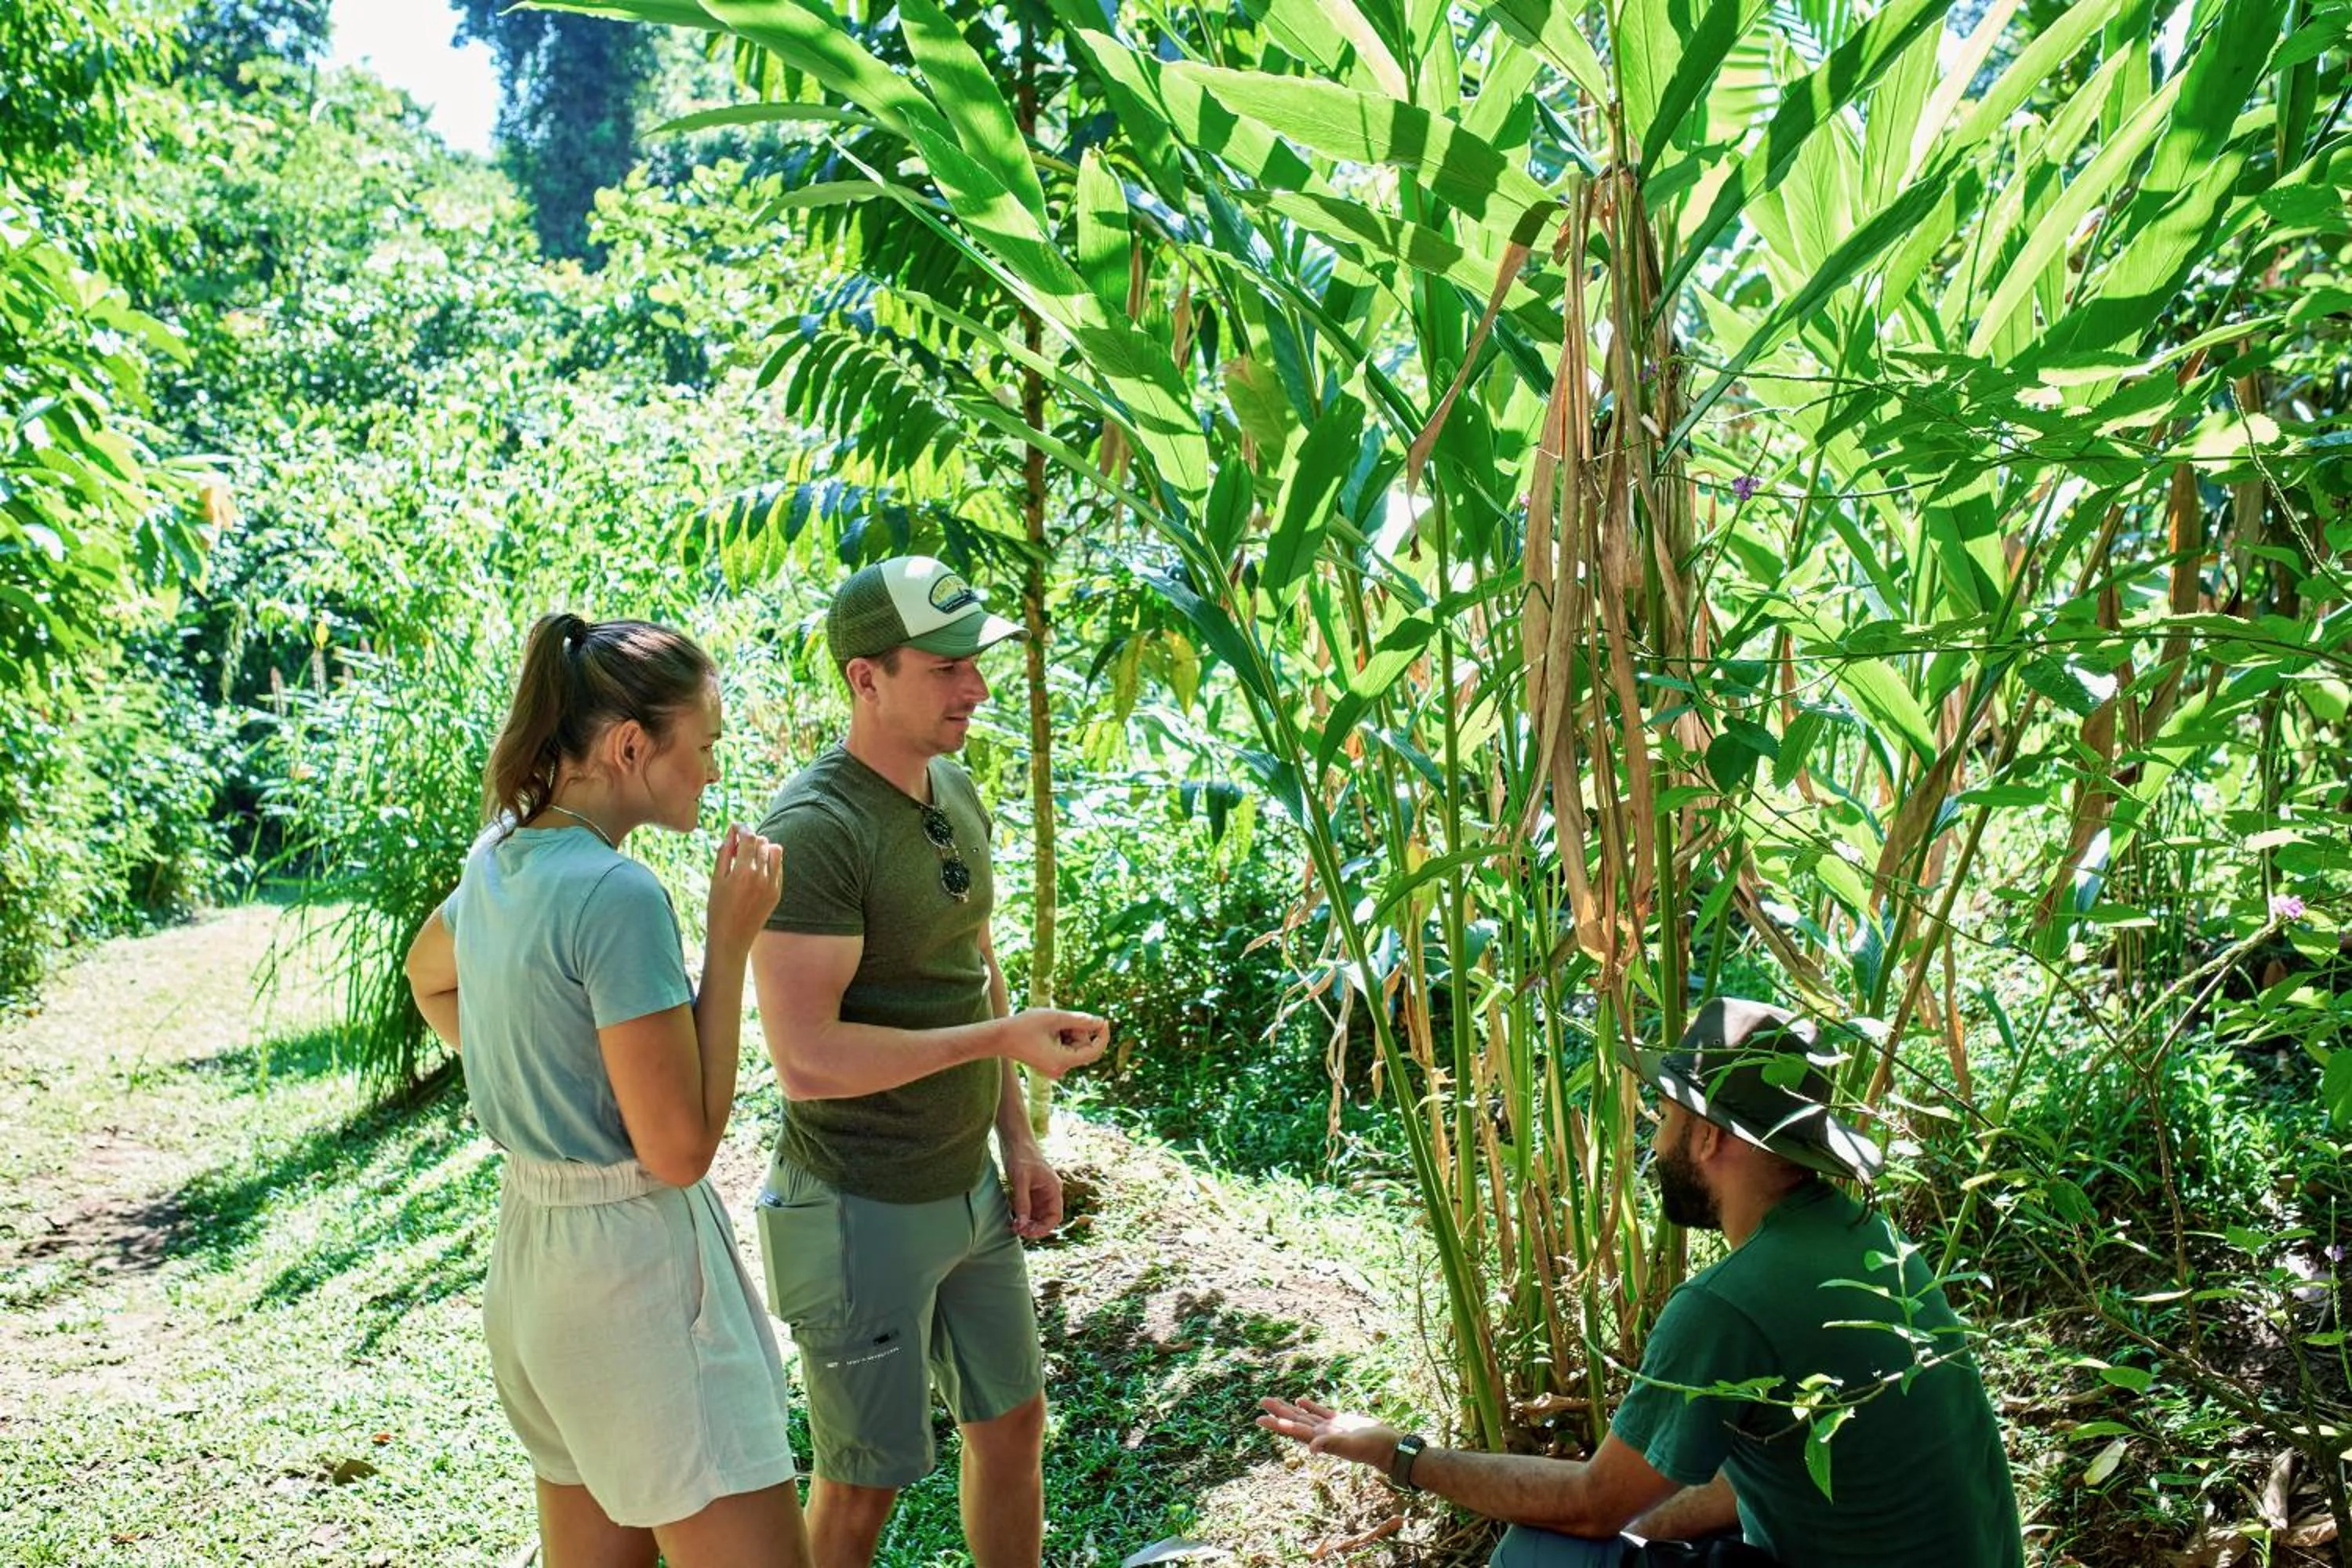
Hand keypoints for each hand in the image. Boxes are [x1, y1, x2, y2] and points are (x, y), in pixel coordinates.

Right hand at [706, 824, 782, 953]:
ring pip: (775, 851)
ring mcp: (772, 884)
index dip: (742, 828)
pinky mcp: (777, 892)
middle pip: (762, 842)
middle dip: (750, 839)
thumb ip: (724, 853)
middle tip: (737, 846)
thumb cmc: (718, 909)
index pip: (748, 837)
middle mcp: (761, 876)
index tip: (735, 826)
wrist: (732, 938)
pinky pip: (778, 867)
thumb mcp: (716, 879)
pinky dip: (769, 862)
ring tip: (748, 857)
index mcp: (743, 871)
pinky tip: (755, 871)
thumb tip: (731, 833)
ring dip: (762, 848)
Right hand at [998, 1008, 1108, 1077]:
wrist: (1000, 1038)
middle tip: (1062, 1019)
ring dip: (1070, 1032)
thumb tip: (1100, 1021)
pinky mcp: (1051, 1064)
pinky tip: (1049, 1031)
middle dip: (1079, 1031)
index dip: (1102, 1035)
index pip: (1093, 1052)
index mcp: (1062, 1061)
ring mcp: (1056, 1069)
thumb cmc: (1024, 1026)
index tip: (1104, 1020)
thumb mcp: (1054, 1017)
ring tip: (1052, 1025)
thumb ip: (1080, 1020)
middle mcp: (1060, 1070)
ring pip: (1076, 1047)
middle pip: (1084, 1048)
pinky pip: (1067, 1049)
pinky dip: (1064, 1037)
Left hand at [1002, 1142, 1063, 1237]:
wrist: (1014, 1141)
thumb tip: (1022, 1224)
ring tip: (1014, 1227)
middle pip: (1046, 1218)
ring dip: (1028, 1224)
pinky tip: (1013, 1220)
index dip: (1044, 1228)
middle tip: (1019, 1231)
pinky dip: (1022, 1217)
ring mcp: (1039, 1193)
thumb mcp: (1020, 1180)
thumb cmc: (1021, 1156)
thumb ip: (1022, 1202)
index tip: (1030, 1233)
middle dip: (1035, 1227)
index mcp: (1053, 1189)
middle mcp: (1049, 1193)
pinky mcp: (1029, 1192)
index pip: (1055, 1216)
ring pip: (1037, 1216)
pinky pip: (1029, 1210)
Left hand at [1255, 1397, 1402, 1470]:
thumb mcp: (1351, 1446)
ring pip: (1305, 1416)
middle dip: (1278, 1412)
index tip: (1259, 1419)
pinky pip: (1321, 1412)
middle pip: (1295, 1421)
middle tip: (1262, 1401)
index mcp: (1321, 1440)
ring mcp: (1331, 1428)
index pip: (1293, 1430)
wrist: (1390, 1447)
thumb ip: (1331, 1445)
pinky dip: (1309, 1406)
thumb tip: (1311, 1449)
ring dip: (1290, 1408)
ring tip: (1274, 1400)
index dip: (1276, 1424)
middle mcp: (1322, 1434)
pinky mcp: (1341, 1421)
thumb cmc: (1372, 1448)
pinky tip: (1300, 1400)